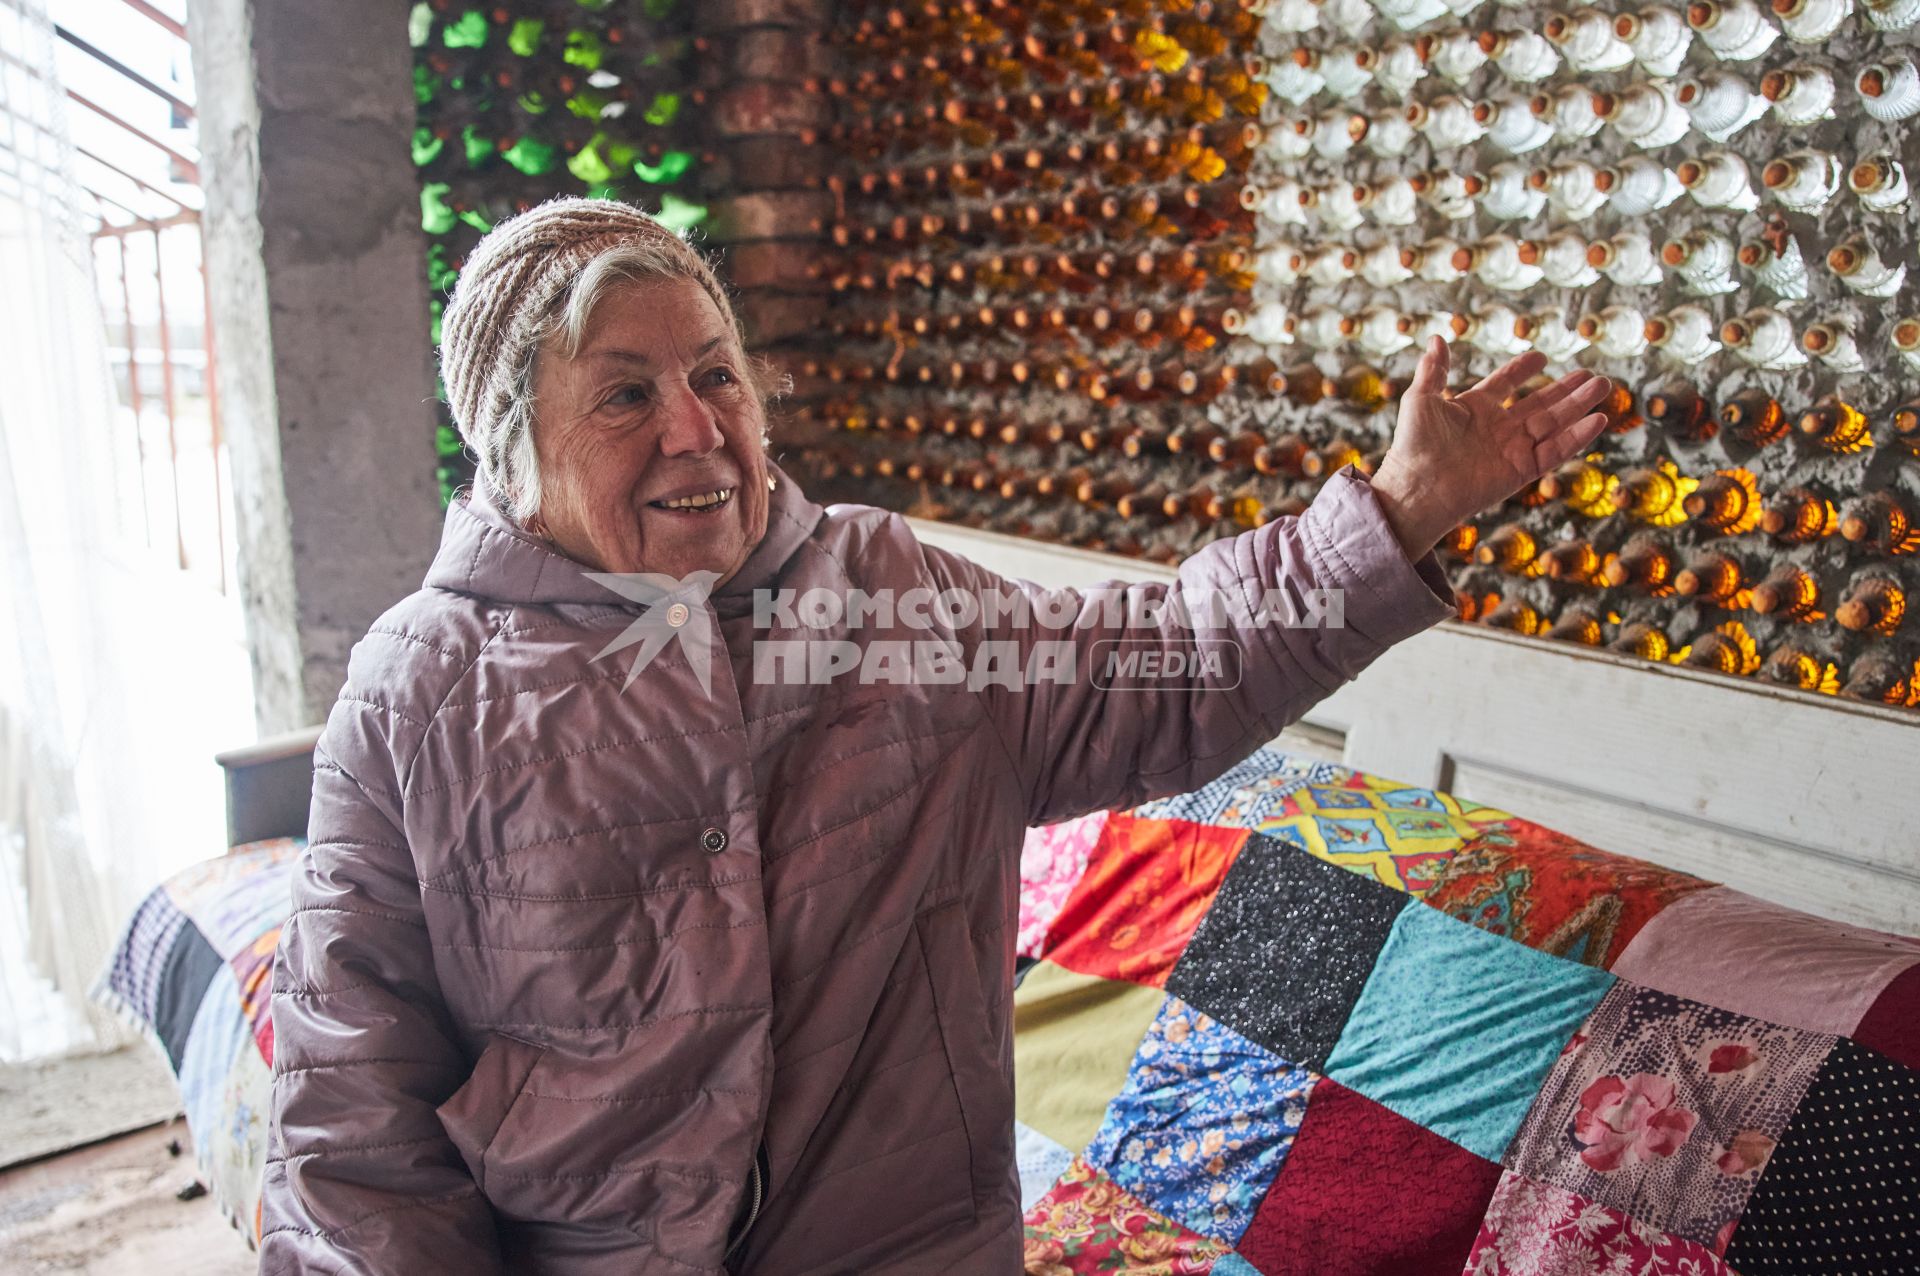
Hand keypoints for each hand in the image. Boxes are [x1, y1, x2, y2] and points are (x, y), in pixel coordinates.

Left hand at [1367, 338, 1612, 558]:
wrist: (1417, 488)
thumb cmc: (1413, 445)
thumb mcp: (1420, 399)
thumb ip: (1434, 370)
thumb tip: (1438, 338)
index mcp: (1474, 409)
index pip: (1505, 385)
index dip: (1522, 370)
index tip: (1541, 357)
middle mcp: (1496, 429)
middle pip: (1539, 404)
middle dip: (1566, 389)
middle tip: (1592, 374)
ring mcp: (1511, 450)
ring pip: (1553, 424)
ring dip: (1578, 406)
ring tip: (1602, 386)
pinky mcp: (1521, 471)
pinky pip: (1555, 451)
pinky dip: (1577, 437)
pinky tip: (1598, 419)